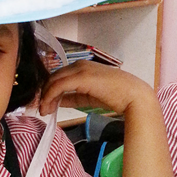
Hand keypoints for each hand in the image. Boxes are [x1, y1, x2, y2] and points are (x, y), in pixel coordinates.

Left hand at [39, 60, 155, 116]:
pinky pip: (59, 86)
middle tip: (42, 109)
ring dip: (46, 96)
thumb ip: (73, 97)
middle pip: (53, 77)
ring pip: (53, 80)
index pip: (58, 77)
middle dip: (44, 94)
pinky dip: (50, 96)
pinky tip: (49, 107)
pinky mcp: (81, 77)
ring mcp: (80, 69)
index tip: (45, 105)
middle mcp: (79, 65)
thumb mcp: (88, 97)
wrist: (134, 95)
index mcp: (81, 67)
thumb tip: (57, 101)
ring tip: (44, 111)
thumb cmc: (116, 96)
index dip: (48, 90)